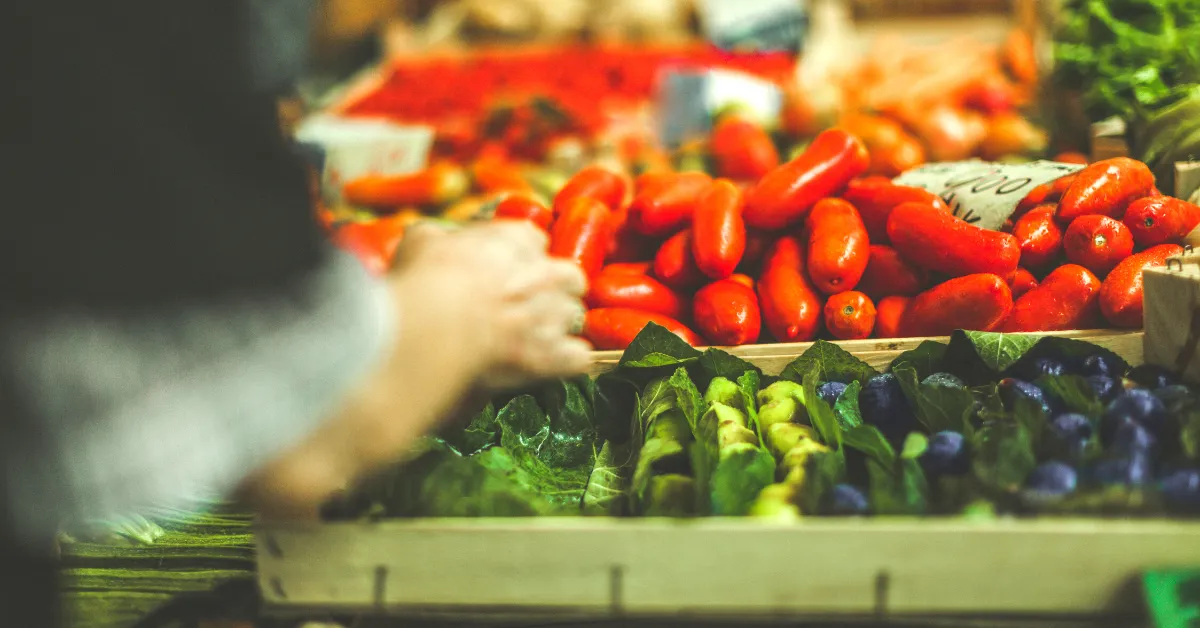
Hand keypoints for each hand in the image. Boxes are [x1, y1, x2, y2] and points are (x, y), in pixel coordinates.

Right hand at [392, 220, 591, 390]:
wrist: (435, 328)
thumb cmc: (425, 280)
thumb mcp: (420, 241)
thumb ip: (438, 237)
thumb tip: (436, 241)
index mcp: (517, 240)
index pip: (536, 241)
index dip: (523, 259)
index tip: (506, 273)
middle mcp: (546, 273)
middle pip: (569, 277)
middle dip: (555, 290)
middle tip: (527, 305)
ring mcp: (554, 315)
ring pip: (573, 316)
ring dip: (556, 327)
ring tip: (530, 340)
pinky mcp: (555, 356)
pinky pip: (578, 357)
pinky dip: (565, 362)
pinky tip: (549, 365)